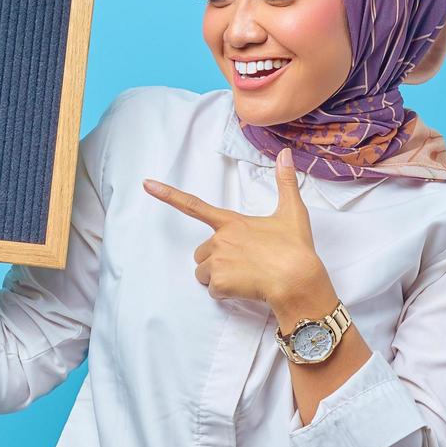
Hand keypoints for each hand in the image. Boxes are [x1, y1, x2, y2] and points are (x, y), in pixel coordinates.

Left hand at [143, 147, 330, 310]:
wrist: (298, 280)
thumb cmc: (296, 248)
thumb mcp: (292, 212)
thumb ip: (285, 182)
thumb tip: (285, 153)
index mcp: (231, 222)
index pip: (194, 206)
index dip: (168, 195)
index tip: (147, 184)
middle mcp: (219, 239)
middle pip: (201, 252)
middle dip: (216, 260)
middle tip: (245, 264)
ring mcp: (217, 261)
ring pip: (204, 273)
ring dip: (219, 277)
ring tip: (247, 276)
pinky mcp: (219, 282)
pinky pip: (213, 290)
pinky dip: (226, 293)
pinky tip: (247, 288)